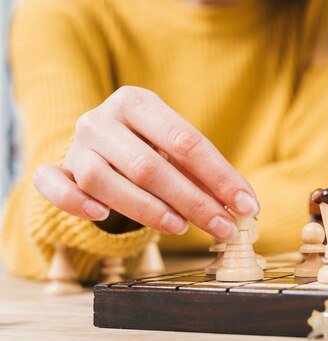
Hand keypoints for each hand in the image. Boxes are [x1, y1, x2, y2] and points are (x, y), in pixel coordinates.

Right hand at [32, 86, 258, 239]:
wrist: (101, 144)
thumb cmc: (147, 146)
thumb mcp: (175, 149)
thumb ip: (203, 173)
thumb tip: (243, 205)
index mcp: (138, 102)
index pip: (186, 141)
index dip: (220, 177)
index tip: (247, 205)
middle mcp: (102, 119)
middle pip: (148, 165)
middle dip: (193, 201)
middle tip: (223, 226)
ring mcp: (76, 144)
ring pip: (104, 180)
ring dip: (146, 209)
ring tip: (181, 227)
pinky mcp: (58, 169)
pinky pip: (54, 186)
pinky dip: (76, 202)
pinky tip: (101, 216)